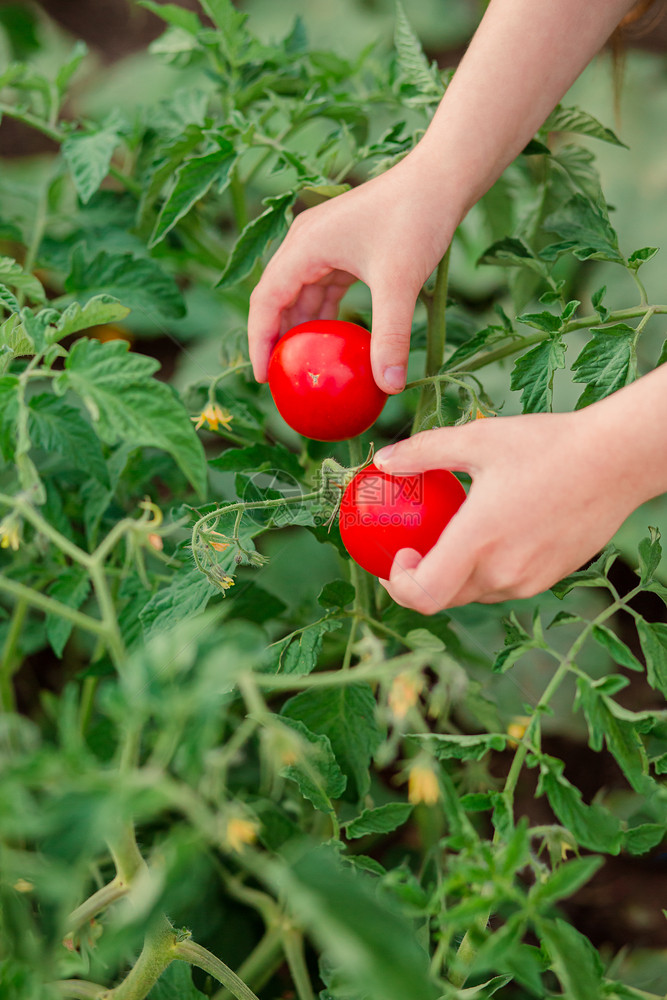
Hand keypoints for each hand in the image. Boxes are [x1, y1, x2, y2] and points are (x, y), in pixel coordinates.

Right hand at [247, 159, 455, 393]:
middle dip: (277, 339)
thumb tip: (390, 388)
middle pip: (277, 298)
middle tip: (282, 378)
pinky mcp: (345, 245)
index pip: (266, 300)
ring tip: (305, 364)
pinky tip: (335, 339)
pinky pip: (324, 287)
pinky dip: (326, 314)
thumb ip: (391, 337)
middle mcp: (306, 241)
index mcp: (304, 246)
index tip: (265, 377)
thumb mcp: (400, 283)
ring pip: (301, 293)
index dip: (259, 341)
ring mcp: (325, 242)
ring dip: (302, 328)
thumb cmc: (416, 219)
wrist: (441, 178)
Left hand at [373, 409, 645, 611]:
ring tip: (454, 534)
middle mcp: (503, 571)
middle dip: (423, 578)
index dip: (399, 586)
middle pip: (446, 596)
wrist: (616, 460)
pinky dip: (487, 568)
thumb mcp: (477, 439)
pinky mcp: (550, 577)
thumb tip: (382, 460)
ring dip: (456, 573)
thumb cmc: (546, 445)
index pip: (424, 594)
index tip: (400, 552)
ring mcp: (530, 579)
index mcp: (478, 542)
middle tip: (415, 545)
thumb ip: (423, 452)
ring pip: (476, 592)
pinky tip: (493, 532)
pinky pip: (505, 584)